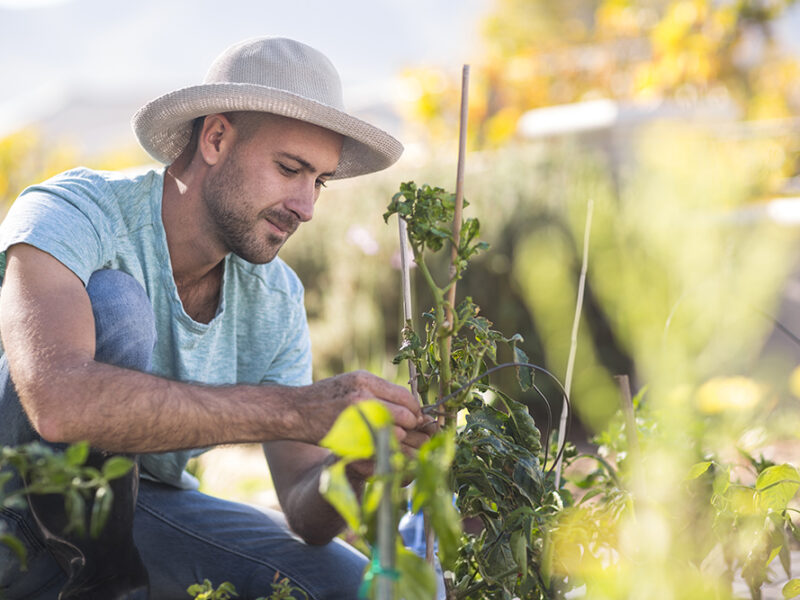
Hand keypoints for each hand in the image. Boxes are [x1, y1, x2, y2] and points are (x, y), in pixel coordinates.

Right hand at [302, 370, 423, 444]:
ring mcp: (357, 415)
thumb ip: (377, 391)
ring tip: (395, 443)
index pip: (406, 397)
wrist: (294, 410)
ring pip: (397, 432)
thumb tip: (406, 406)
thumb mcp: (351, 383)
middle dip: (411, 427)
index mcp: (366, 380)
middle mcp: (364, 394)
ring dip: (400, 440)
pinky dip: (385, 449)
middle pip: (406, 415)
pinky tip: (380, 449)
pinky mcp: (350, 434)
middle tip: (408, 435)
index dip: (414, 411)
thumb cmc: (324, 398)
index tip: (415, 420)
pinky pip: (379, 445)